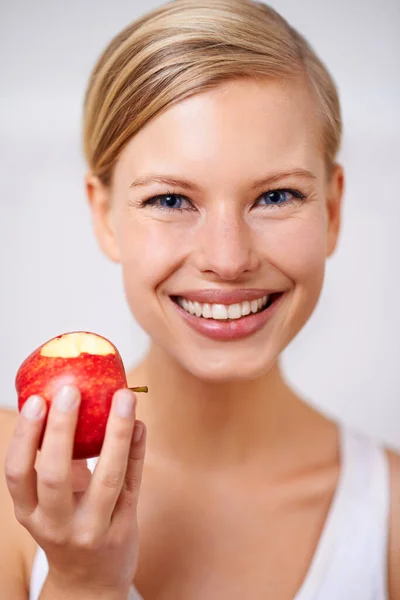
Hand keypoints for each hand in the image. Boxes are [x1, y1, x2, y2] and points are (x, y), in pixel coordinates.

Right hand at [4, 385, 145, 594]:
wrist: (91, 584)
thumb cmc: (67, 527)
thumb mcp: (48, 503)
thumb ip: (57, 461)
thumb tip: (66, 403)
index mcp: (30, 513)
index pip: (18, 473)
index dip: (25, 436)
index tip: (37, 400)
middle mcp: (57, 525)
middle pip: (55, 476)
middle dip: (62, 430)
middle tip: (71, 390)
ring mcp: (94, 529)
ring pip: (106, 478)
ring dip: (115, 433)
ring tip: (123, 397)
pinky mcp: (125, 527)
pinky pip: (133, 481)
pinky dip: (137, 449)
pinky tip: (139, 423)